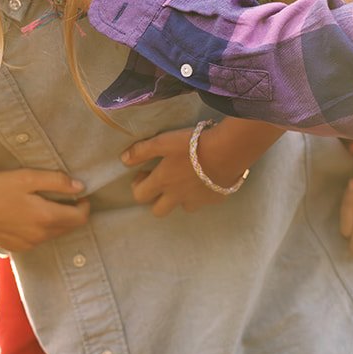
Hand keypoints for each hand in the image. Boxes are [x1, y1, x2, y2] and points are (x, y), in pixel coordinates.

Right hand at [0, 167, 89, 251]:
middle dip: (72, 212)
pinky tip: (27, 214)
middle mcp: (39, 236)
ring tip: (44, 202)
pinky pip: (37, 239)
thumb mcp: (28, 177)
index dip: (84, 205)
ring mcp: (27, 244)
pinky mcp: (15, 247)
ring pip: (53, 234)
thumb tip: (80, 187)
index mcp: (45, 218)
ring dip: (56, 220)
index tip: (79, 193)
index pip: (80, 218)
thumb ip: (57, 181)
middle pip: (69, 227)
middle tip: (64, 195)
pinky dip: (40, 228)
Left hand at [122, 121, 255, 215]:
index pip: (140, 196)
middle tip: (163, 182)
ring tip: (187, 180)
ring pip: (184, 207)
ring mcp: (198, 200)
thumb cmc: (193, 144)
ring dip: (182, 197)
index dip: (138, 186)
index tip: (144, 174)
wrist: (229, 151)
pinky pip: (205, 200)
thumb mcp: (163, 141)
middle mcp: (177, 196)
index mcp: (163, 182)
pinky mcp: (216, 198)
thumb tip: (124, 160)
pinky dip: (203, 192)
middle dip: (156, 200)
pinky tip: (208, 178)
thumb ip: (142, 151)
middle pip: (159, 211)